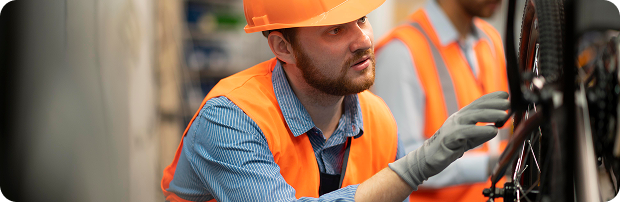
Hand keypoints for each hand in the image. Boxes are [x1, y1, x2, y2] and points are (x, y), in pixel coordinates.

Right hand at [389, 91, 509, 189]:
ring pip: (472, 117)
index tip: (505, 94)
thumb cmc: (448, 147)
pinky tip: (492, 130)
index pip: (477, 104)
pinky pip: (466, 132)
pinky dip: (480, 130)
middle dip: (492, 104)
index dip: (491, 98)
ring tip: (503, 114)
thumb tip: (495, 128)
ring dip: (489, 114)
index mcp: (461, 117)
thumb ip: (480, 134)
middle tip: (507, 103)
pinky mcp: (449, 138)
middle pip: (476, 107)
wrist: (428, 158)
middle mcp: (456, 119)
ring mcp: (452, 127)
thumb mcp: (468, 139)